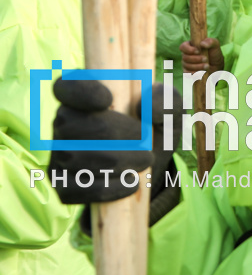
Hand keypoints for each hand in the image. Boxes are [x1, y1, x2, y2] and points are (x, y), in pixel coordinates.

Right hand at [49, 78, 179, 207]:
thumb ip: (165, 98)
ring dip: (118, 161)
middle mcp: (64, 124)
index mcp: (84, 97)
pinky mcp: (62, 185)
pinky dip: (109, 186)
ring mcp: (59, 155)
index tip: (108, 99)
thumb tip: (148, 106)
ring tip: (144, 161)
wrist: (151, 169)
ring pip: (75, 157)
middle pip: (76, 125)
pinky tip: (132, 183)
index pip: (66, 86)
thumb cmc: (156, 129)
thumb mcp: (169, 110)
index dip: (81, 92)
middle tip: (145, 142)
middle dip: (117, 135)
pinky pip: (76, 188)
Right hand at [181, 37, 223, 74]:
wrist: (217, 66)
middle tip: (206, 59)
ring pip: (186, 65)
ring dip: (197, 66)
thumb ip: (210, 42)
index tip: (198, 51)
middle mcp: (186, 54)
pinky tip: (202, 72)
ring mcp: (186, 63)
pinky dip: (195, 73)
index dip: (188, 49)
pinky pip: (187, 73)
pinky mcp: (188, 72)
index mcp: (190, 46)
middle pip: (185, 57)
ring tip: (207, 66)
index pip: (183, 46)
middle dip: (196, 59)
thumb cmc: (214, 53)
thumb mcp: (215, 45)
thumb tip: (202, 44)